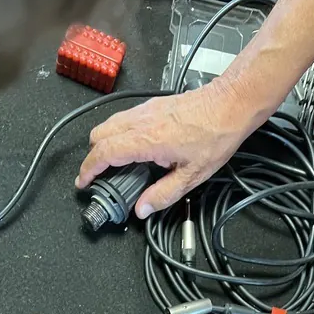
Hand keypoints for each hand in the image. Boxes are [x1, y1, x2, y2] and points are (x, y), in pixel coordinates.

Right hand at [76, 79, 265, 217]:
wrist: (230, 103)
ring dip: (104, 143)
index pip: (105, 153)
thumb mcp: (192, 176)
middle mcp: (141, 121)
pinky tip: (130, 147)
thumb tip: (142, 209)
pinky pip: (124, 118)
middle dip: (92, 156)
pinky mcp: (153, 105)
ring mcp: (146, 110)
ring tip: (111, 163)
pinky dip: (117, 133)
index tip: (83, 181)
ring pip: (109, 123)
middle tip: (97, 175)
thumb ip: (163, 195)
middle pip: (99, 135)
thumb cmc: (216, 135)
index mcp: (147, 140)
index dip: (89, 169)